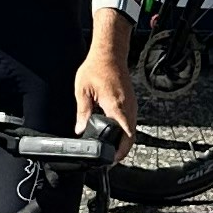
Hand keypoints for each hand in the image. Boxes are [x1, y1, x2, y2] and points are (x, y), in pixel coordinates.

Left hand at [72, 35, 135, 149]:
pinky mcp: (131, 100)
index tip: (111, 160)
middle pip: (131, 136)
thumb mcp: (83, 90)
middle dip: (122, 150)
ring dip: (124, 140)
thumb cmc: (97, 67)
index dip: (120, 151)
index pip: (125, 136)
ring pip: (132, 129)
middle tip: (110, 159)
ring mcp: (132, 104)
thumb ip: (82, 111)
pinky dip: (125, 130)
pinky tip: (115, 133)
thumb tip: (80, 129)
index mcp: (117, 106)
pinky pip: (131, 120)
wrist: (110, 53)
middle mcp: (128, 107)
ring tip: (111, 149)